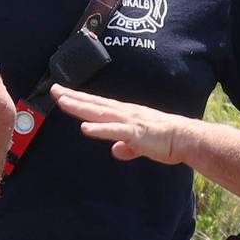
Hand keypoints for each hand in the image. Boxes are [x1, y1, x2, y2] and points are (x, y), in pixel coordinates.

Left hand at [50, 84, 190, 163]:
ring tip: (63, 101)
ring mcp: (128, 121)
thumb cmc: (164, 138)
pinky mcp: (134, 133)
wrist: (184, 138)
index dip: (79, 98)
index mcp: (124, 113)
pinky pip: (114, 131)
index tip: (62, 92)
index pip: (97, 104)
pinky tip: (85, 128)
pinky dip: (99, 129)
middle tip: (54, 90)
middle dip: (73, 97)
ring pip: (99, 113)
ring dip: (80, 107)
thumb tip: (117, 150)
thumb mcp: (140, 143)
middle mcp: (123, 113)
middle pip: (93, 104)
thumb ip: (127, 146)